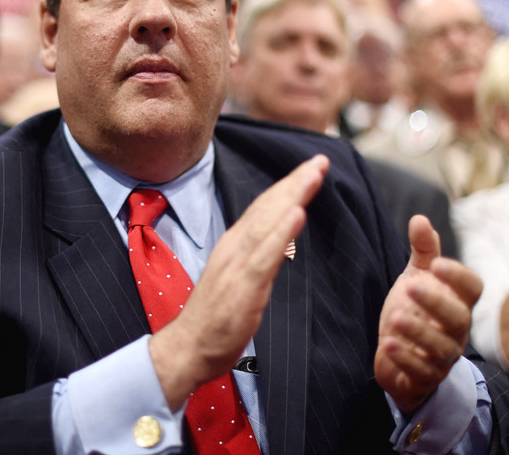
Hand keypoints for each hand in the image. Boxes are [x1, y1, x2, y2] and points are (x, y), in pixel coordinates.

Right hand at [149, 154, 329, 409]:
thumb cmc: (214, 317)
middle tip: (320, 160)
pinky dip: (283, 231)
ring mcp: (238, 263)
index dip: (287, 186)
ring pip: (268, 221)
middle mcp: (235, 246)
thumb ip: (258, 257)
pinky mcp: (244, 284)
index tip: (309, 169)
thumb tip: (283, 240)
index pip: (263, 207)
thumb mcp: (240, 279)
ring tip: (313, 174)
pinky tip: (297, 213)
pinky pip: (266, 254)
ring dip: (292, 195)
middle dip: (295, 182)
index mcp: (235, 245)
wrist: (188, 346)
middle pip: (268, 206)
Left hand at [375, 215, 481, 413]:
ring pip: (442, 347)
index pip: (472, 288)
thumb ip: (422, 252)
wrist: (399, 356)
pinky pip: (421, 371)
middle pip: (459, 317)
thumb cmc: (414, 310)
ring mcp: (442, 356)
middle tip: (410, 286)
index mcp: (456, 301)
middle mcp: (455, 330)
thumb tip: (419, 218)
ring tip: (395, 319)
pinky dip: (405, 358)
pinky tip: (387, 345)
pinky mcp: (424, 376)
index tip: (436, 264)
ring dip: (419, 332)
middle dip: (436, 302)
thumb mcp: (416, 277)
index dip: (458, 276)